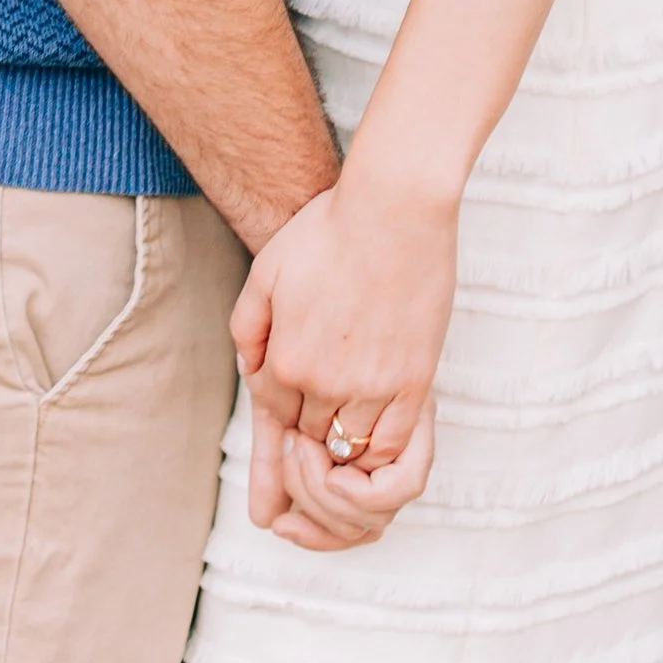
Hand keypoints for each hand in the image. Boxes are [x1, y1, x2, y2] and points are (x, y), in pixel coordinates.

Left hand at [232, 174, 456, 547]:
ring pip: (348, 448)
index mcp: (286, 359)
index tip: (295, 398)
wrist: (394, 206)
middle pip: (308, 435)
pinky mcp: (413, 384)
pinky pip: (392, 447)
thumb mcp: (267, 270)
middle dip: (308, 429)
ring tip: (346, 423)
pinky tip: (376, 436)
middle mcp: (325, 382)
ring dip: (342, 442)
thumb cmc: (329, 230)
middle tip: (320, 413)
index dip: (281, 405)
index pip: (272, 410)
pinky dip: (379, 455)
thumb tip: (248, 369)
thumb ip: (248, 325)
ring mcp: (372, 387)